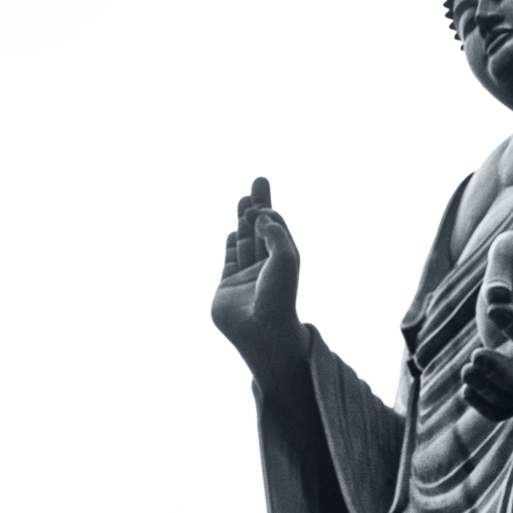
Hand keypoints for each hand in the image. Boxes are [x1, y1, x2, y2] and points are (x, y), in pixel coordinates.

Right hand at [211, 177, 309, 400]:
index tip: (261, 206)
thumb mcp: (285, 259)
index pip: (276, 228)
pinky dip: (232, 244)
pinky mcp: (227, 286)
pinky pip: (230, 260)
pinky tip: (234, 232)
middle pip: (261, 229)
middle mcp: (266, 267)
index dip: (269, 212)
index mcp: (284, 261)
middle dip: (259, 206)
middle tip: (259, 180)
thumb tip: (259, 216)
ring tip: (244, 198)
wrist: (262, 331)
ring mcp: (246, 277)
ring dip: (243, 220)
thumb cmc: (280, 296)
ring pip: (244, 241)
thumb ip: (275, 233)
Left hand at [462, 231, 512, 420]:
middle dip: (506, 376)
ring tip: (466, 368)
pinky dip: (488, 408)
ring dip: (491, 392)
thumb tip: (495, 299)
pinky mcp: (509, 370)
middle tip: (475, 355)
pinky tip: (466, 388)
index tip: (493, 307)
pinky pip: (507, 406)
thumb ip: (501, 271)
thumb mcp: (509, 250)